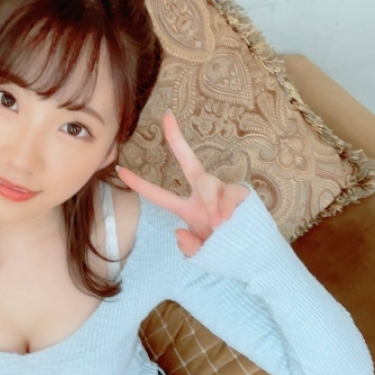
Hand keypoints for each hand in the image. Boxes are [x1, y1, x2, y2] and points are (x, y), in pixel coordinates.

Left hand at [115, 111, 248, 255]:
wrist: (254, 256)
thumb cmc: (224, 250)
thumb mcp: (202, 253)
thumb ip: (188, 247)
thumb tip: (178, 231)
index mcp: (187, 209)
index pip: (158, 195)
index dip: (139, 184)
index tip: (119, 170)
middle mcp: (202, 194)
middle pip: (188, 162)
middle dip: (177, 139)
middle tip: (167, 118)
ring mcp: (221, 191)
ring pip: (207, 183)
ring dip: (210, 203)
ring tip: (218, 224)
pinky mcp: (240, 192)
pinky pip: (229, 193)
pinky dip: (227, 207)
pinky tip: (229, 220)